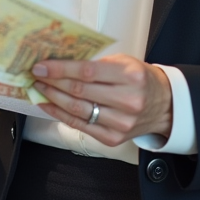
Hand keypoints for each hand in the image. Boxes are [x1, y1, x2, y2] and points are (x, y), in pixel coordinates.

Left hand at [31, 55, 172, 146]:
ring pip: (77, 109)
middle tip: (36, 75)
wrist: (164, 105)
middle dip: (53, 82)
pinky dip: (60, 114)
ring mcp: (120, 122)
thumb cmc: (140, 79)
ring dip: (53, 98)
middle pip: (79, 91)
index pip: (87, 71)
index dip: (60, 69)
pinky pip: (79, 125)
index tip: (41, 65)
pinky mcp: (112, 138)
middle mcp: (127, 101)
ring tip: (39, 88)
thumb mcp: (124, 62)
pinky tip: (48, 105)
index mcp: (130, 76)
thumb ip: (96, 63)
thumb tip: (60, 62)